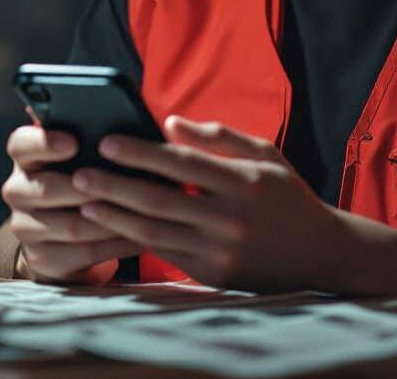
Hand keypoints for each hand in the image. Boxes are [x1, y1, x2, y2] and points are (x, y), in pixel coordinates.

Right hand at [0, 108, 141, 283]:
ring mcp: (24, 226)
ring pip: (70, 225)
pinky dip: (114, 243)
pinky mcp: (41, 257)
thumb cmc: (82, 173)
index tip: (74, 143)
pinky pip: (82, 252)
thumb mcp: (83, 151)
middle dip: (88, 188)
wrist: (64, 231)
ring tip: (141, 210)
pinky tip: (139, 235)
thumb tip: (122, 111)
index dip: (45, 143)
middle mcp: (18, 189)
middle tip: (119, 183)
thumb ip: (92, 132)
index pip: (21, 143)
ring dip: (109, 218)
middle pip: (46, 188)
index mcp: (26, 156)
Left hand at [71, 116, 350, 291]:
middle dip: (114, 185)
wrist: (317, 253)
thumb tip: (170, 123)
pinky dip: (134, 238)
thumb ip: (218, 136)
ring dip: (115, 215)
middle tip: (79, 173)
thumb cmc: (286, 194)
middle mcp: (230, 218)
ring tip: (84, 200)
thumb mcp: (264, 153)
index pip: (181, 164)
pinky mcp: (213, 273)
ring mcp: (220, 250)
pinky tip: (113, 224)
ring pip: (154, 231)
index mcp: (244, 182)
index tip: (108, 142)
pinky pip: (164, 253)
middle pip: (159, 200)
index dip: (141, 152)